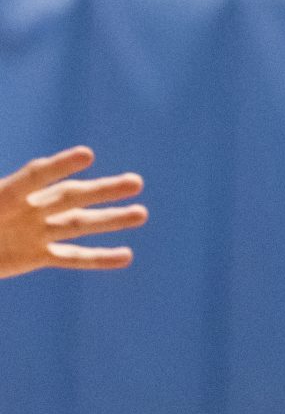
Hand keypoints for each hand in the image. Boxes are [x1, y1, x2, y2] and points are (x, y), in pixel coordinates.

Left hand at [0, 147, 146, 279]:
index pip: (35, 177)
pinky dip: (99, 258)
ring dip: (111, 219)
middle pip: (70, 196)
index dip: (59, 166)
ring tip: (142, 214)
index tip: (87, 155)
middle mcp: (26, 209)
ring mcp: (34, 232)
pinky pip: (71, 257)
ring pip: (78, 224)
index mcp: (3, 195)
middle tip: (136, 183)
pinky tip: (125, 255)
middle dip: (102, 190)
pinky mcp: (36, 256)